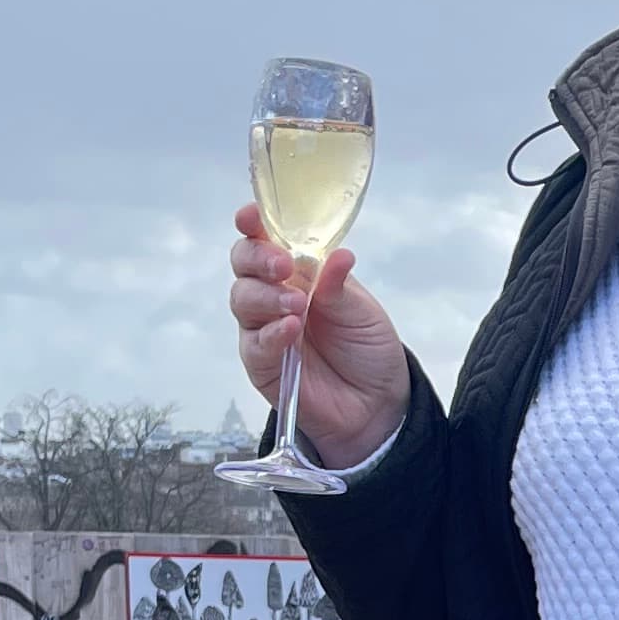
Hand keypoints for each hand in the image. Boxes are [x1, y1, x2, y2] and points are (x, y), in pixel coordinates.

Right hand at [229, 203, 411, 468]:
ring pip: (242, 300)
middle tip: (282, 267)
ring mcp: (264, 328)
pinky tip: (290, 329)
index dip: (254, 225)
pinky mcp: (262, 364)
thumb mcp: (363, 312)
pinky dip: (270, 333)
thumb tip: (338, 255)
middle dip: (257, 259)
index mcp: (298, 272)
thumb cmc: (367, 348)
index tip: (251, 216)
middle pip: (243, 265)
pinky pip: (254, 344)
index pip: (266, 240)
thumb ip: (341, 286)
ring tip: (297, 306)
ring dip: (265, 297)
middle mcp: (275, 294)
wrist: (376, 402)